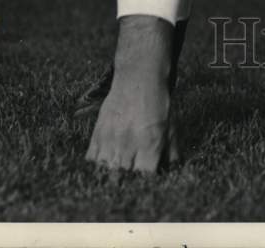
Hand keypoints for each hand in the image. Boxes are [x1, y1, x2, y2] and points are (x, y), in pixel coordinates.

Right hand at [86, 15, 177, 172]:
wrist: (139, 76)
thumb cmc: (158, 101)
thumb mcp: (171, 126)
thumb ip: (171, 151)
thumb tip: (173, 170)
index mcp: (150, 145)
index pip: (144, 179)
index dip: (144, 186)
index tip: (144, 187)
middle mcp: (128, 145)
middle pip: (123, 180)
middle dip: (126, 187)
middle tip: (128, 188)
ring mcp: (110, 140)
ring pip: (105, 173)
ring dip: (110, 180)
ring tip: (113, 183)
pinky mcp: (97, 133)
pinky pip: (91, 160)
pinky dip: (95, 168)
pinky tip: (100, 171)